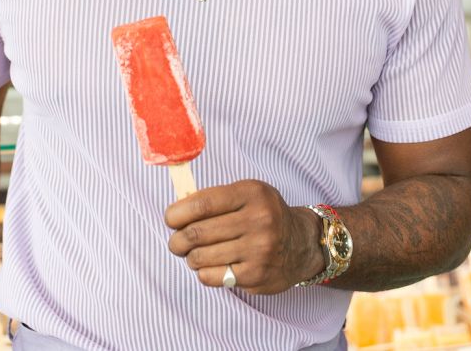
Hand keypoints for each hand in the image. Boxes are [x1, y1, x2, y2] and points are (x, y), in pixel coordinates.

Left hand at [164, 179, 324, 293]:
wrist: (301, 243)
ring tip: (194, 254)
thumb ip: (214, 199)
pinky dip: (203, 272)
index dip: (177, 213)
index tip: (170, 219)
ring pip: (200, 257)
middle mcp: (258, 220)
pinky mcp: (256, 275)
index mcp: (252, 194)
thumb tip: (176, 210)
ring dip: (190, 257)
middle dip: (177, 240)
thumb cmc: (265, 215)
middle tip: (175, 243)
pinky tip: (210, 266)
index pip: (202, 203)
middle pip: (196, 233)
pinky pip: (212, 277)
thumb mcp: (247, 194)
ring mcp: (258, 250)